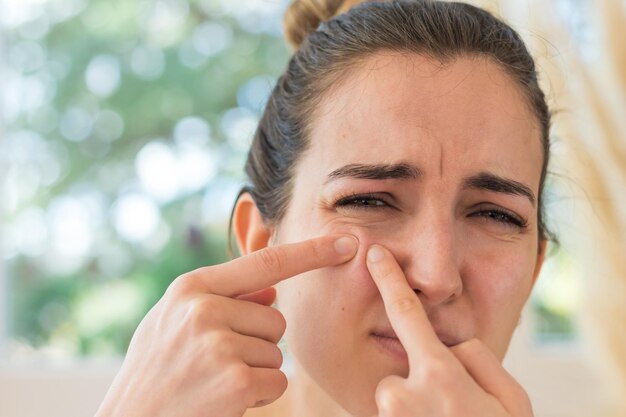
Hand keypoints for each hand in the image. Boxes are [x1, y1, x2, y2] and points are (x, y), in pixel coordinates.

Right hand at [94, 234, 357, 416]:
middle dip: (257, 344)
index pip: (265, 262)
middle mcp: (203, 309)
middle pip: (275, 318)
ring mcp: (218, 343)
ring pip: (277, 352)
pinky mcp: (234, 380)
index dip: (310, 252)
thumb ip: (219, 298)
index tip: (347, 242)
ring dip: (255, 372)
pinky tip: (224, 401)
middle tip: (214, 364)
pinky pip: (277, 380)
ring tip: (214, 382)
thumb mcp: (173, 322)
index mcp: (191, 288)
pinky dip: (259, 396)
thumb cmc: (155, 372)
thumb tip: (272, 288)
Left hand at [365, 244, 532, 416]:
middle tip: (455, 405)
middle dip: (427, 375)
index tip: (374, 256)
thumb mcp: (511, 399)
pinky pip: (396, 413)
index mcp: (439, 374)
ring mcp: (387, 415)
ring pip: (400, 392)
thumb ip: (482, 359)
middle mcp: (402, 393)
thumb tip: (457, 344)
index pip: (405, 311)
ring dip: (419, 402)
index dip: (389, 279)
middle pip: (407, 362)